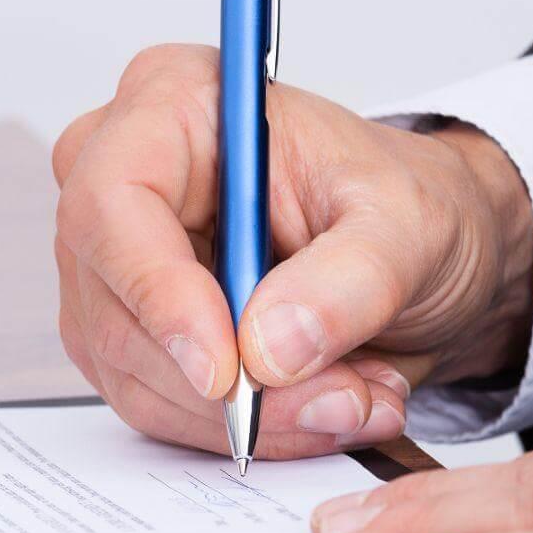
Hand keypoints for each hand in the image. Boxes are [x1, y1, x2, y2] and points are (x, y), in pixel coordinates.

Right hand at [52, 44, 532, 459]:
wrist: (419, 256)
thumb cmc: (404, 205)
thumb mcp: (412, 226)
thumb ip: (350, 280)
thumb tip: (269, 347)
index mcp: (173, 104)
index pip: (113, 200)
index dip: (157, 291)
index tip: (223, 370)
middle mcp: (124, 180)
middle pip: (115, 303)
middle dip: (225, 380)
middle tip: (337, 399)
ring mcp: (116, 265)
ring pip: (134, 371)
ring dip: (246, 414)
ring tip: (352, 397)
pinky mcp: (130, 335)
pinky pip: (158, 406)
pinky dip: (242, 428)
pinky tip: (318, 406)